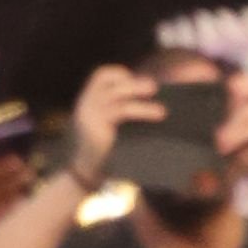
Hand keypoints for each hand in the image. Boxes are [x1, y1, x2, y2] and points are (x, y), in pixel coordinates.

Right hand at [69, 64, 163, 186]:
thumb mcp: (111, 127)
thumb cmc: (105, 151)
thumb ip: (123, 112)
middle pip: (110, 82)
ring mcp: (89, 113)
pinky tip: (157, 115)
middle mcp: (86, 103)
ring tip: (162, 109)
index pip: (101, 76)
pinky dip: (143, 110)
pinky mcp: (96, 125)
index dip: (120, 74)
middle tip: (154, 88)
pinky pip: (122, 110)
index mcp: (88, 100)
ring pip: (118, 95)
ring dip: (141, 96)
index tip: (136, 79)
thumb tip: (158, 104)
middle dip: (134, 83)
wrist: (87, 173)